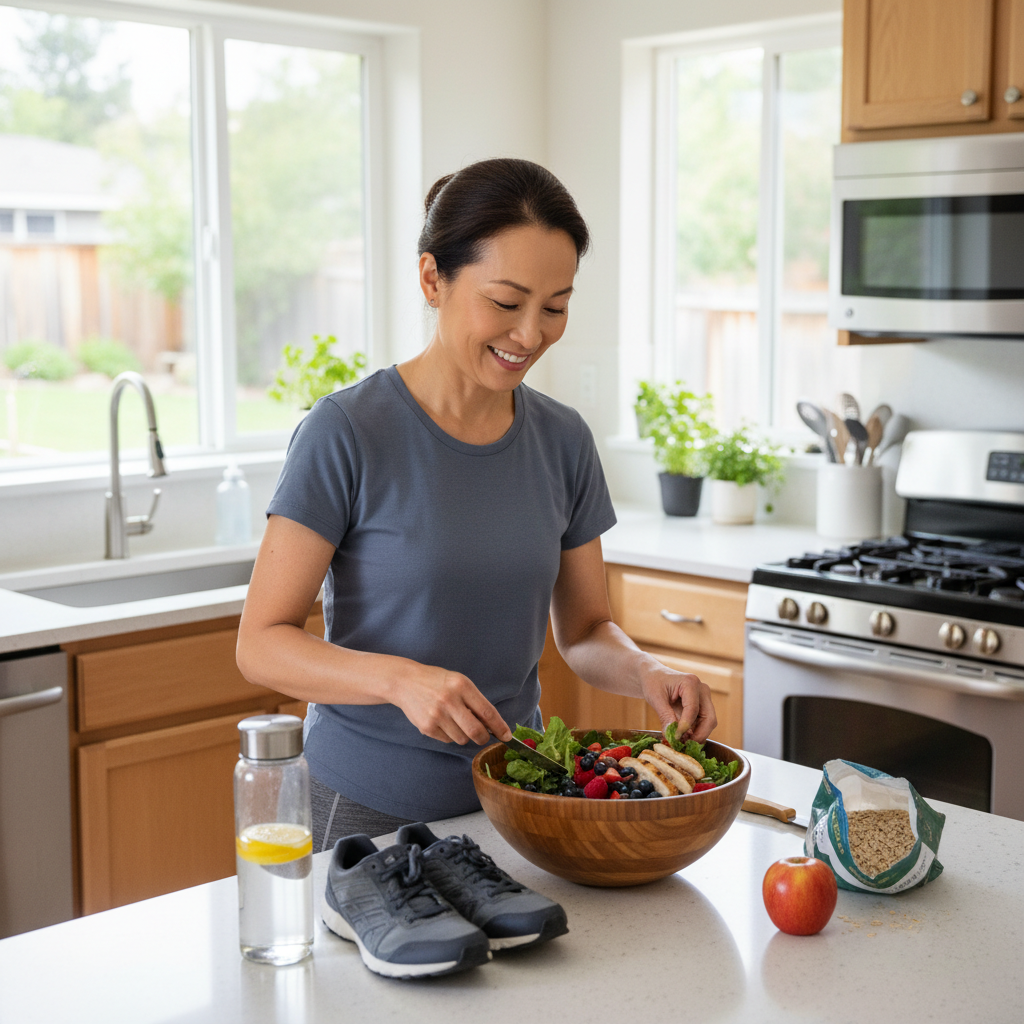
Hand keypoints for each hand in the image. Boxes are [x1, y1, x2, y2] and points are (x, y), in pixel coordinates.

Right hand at [388, 665, 512, 745]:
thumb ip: (474, 701)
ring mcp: (437, 715)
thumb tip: (491, 725)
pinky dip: (449, 735)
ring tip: (454, 720)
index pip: (487, 712)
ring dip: (463, 735)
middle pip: (476, 731)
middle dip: (483, 738)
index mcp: (461, 686)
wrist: (405, 682)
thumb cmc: (437, 682)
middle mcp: (449, 700)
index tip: (507, 736)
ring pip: (462, 739)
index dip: (500, 727)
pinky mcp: (426, 727)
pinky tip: (441, 721)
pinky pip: (447, 740)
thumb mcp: (459, 682)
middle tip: (483, 736)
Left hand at [638, 658, 716, 743]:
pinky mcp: (702, 706)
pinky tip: (682, 738)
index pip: (693, 709)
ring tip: (681, 743)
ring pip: (709, 722)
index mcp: (690, 683)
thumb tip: (672, 736)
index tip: (675, 738)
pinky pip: (703, 722)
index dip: (685, 726)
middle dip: (699, 735)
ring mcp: (704, 698)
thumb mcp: (655, 698)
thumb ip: (665, 716)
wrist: (654, 676)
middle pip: (709, 718)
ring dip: (698, 735)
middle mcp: (702, 689)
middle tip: (684, 745)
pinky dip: (695, 732)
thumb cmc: (653, 682)